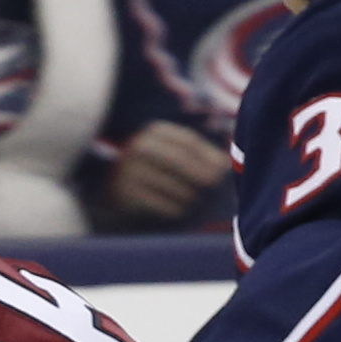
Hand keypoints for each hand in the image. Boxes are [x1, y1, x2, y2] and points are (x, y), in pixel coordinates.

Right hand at [101, 120, 232, 227]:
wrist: (115, 184)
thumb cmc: (156, 167)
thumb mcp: (172, 152)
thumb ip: (199, 155)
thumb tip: (225, 166)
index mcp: (155, 131)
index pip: (187, 142)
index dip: (208, 155)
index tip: (223, 169)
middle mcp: (140, 147)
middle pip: (178, 159)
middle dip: (200, 173)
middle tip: (215, 185)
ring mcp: (130, 169)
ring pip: (169, 183)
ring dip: (188, 194)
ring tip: (196, 200)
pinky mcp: (125, 192)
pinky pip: (157, 202)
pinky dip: (173, 208)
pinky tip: (181, 210)